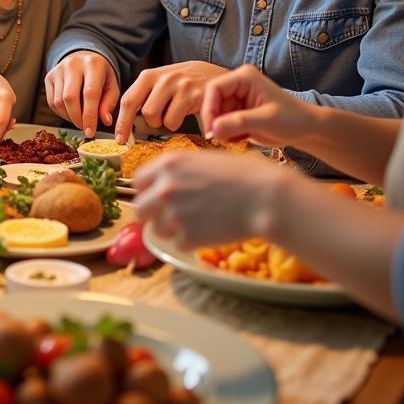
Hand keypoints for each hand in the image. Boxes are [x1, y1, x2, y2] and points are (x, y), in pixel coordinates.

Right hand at [44, 52, 118, 138]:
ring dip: (69, 117)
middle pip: (70, 98)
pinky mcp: (49, 76)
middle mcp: (73, 64)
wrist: (84, 59)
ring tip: (80, 119)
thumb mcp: (111, 87)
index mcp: (94, 64)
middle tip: (85, 128)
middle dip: (77, 118)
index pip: (90, 94)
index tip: (91, 132)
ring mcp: (59, 69)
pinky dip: (61, 113)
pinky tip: (71, 113)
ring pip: (59, 102)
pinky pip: (52, 102)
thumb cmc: (101, 77)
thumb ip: (109, 103)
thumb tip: (105, 121)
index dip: (90, 116)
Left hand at [114, 61, 226, 141]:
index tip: (119, 137)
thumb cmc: (182, 82)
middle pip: (146, 112)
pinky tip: (185, 112)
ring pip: (161, 119)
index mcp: (149, 75)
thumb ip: (144, 96)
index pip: (128, 100)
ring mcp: (181, 86)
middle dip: (151, 121)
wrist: (213, 73)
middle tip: (159, 119)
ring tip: (174, 112)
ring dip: (165, 123)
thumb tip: (125, 123)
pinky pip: (176, 121)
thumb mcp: (159, 82)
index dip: (122, 122)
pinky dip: (177, 124)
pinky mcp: (196, 96)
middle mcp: (164, 78)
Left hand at [133, 151, 286, 248]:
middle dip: (152, 214)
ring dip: (171, 229)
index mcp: (168, 164)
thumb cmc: (243, 175)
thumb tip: (164, 181)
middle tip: (168, 216)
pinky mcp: (187, 236)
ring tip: (195, 223)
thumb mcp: (204, 160)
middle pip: (140, 208)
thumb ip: (180, 170)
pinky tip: (207, 233)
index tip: (156, 196)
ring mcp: (174, 213)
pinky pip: (177, 243)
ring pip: (157, 229)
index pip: (138, 181)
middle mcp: (165, 187)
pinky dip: (189, 242)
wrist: (265, 196)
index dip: (148, 190)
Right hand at [200, 64, 320, 147]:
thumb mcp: (266, 120)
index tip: (211, 130)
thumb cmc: (293, 120)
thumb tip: (213, 129)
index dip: (208, 109)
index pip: (214, 88)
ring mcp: (237, 97)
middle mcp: (237, 84)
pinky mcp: (237, 110)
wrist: (306, 129)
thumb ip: (239, 122)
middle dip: (215, 121)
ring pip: (216, 113)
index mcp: (244, 77)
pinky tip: (241, 138)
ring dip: (221, 129)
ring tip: (236, 139)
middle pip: (212, 101)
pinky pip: (221, 121)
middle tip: (220, 139)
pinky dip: (226, 132)